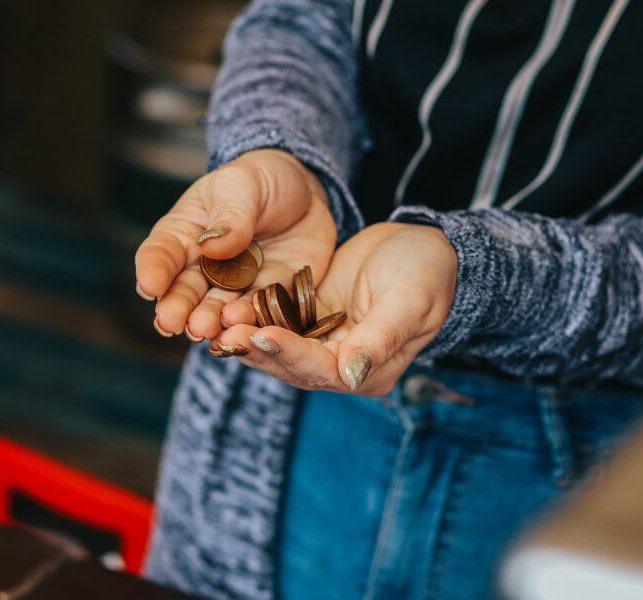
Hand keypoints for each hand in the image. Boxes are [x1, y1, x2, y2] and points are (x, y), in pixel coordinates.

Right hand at [135, 149, 336, 340]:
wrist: (308, 194)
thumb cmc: (261, 181)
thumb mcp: (242, 183)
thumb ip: (229, 213)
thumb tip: (211, 246)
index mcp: (184, 233)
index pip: (161, 253)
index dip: (153, 270)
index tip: (149, 285)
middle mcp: (202, 267)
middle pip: (183, 290)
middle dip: (177, 307)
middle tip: (171, 322)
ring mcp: (234, 286)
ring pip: (215, 309)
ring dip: (208, 321)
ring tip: (204, 329)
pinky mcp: (267, 297)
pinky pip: (256, 313)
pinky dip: (247, 322)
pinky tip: (241, 326)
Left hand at [213, 222, 456, 395]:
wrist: (423, 249)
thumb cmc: (426, 274)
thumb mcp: (409, 301)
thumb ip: (381, 338)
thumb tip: (352, 375)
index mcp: (369, 372)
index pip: (322, 369)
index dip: (290, 354)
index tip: (262, 336)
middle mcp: (341, 368)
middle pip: (290, 364)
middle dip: (257, 347)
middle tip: (225, 331)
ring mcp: (321, 345)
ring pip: (276, 348)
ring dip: (246, 336)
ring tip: (216, 322)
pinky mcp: (307, 321)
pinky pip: (273, 323)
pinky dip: (251, 318)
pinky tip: (223, 308)